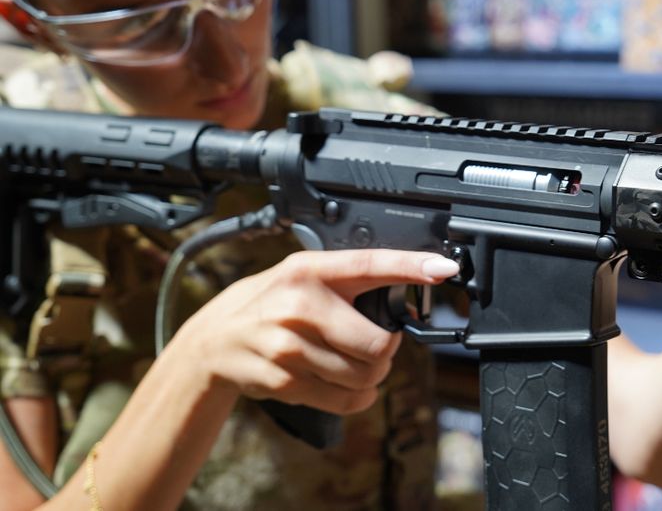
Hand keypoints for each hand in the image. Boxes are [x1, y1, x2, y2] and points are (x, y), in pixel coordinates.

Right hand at [175, 249, 458, 413]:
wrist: (213, 341)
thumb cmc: (272, 304)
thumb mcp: (304, 278)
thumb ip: (348, 285)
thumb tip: (407, 306)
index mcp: (311, 270)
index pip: (369, 264)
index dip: (410, 266)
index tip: (443, 268)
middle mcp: (300, 304)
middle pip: (378, 342)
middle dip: (386, 351)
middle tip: (375, 346)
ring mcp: (289, 345)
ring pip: (365, 375)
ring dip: (370, 376)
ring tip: (351, 363)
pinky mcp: (284, 380)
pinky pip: (345, 400)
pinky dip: (357, 398)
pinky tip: (343, 385)